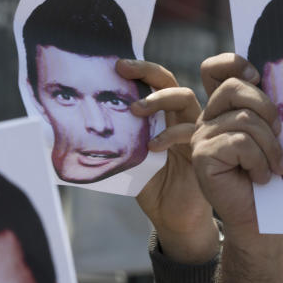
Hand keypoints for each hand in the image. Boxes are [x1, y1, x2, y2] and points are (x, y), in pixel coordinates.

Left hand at [121, 59, 217, 263]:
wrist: (174, 217)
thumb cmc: (152, 187)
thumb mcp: (129, 158)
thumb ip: (119, 140)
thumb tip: (77, 128)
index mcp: (164, 116)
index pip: (157, 82)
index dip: (141, 69)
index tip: (117, 65)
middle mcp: (182, 118)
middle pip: (171, 82)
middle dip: (147, 71)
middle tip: (122, 70)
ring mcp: (196, 131)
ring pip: (185, 99)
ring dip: (158, 99)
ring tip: (135, 110)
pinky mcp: (204, 150)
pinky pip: (192, 132)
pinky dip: (170, 135)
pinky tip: (153, 146)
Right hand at [191, 54, 282, 239]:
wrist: (262, 218)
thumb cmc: (272, 176)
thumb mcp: (272, 133)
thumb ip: (265, 106)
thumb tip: (270, 77)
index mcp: (223, 110)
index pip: (217, 68)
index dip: (235, 63)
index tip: (259, 78)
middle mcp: (207, 119)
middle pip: (235, 88)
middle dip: (267, 110)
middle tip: (279, 137)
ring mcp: (201, 137)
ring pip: (245, 121)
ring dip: (271, 148)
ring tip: (274, 168)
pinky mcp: (201, 156)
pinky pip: (240, 143)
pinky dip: (259, 162)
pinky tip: (258, 178)